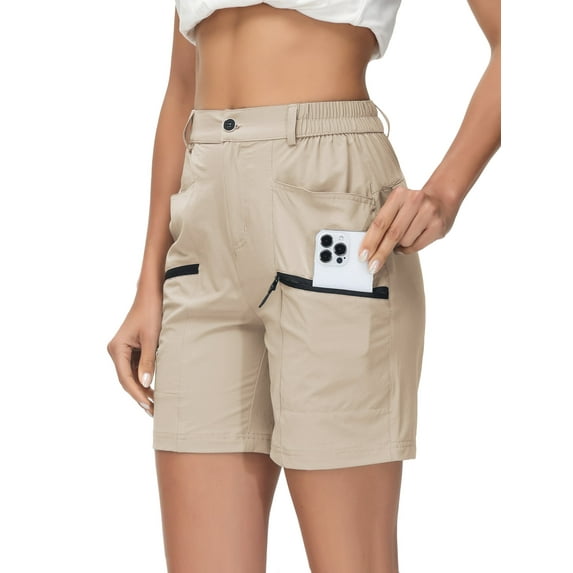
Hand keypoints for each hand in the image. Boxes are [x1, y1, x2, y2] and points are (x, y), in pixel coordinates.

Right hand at [107, 291, 162, 416]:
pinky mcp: (131, 349)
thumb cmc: (151, 313)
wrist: (151, 295)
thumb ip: (148, 362)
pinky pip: (135, 368)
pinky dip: (144, 378)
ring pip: (131, 375)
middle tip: (154, 411)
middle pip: (126, 379)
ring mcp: (122, 350)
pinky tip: (154, 389)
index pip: (125, 378)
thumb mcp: (152, 339)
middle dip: (139, 395)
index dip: (136, 394)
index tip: (147, 406)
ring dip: (142, 389)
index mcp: (117, 349)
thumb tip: (145, 385)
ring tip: (156, 404)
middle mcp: (116, 351)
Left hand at [358, 183, 459, 271]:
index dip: (370, 241)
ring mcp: (428, 213)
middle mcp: (414, 201)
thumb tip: (369, 247)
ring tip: (402, 238)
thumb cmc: (413, 205)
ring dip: (398, 246)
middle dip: (380, 253)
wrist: (442, 197)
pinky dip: (409, 248)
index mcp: (399, 195)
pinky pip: (416, 246)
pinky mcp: (438, 226)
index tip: (363, 256)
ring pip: (405, 242)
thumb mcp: (397, 205)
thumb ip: (384, 221)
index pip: (380, 223)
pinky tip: (410, 240)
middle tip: (372, 266)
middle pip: (392, 234)